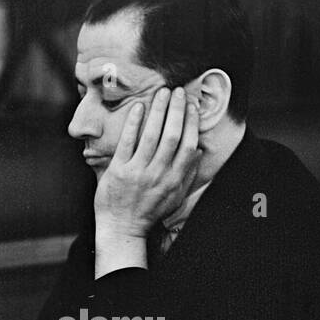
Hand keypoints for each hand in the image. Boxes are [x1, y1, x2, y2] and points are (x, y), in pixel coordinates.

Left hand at [94, 87, 201, 240]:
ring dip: (158, 110)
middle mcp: (159, 175)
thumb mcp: (175, 197)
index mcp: (175, 180)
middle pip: (172, 135)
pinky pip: (128, 142)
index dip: (191, 122)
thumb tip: (200, 151)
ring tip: (162, 92)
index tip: (191, 105)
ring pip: (151, 135)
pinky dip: (134, 123)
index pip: (188, 144)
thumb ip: (188, 174)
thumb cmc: (148, 212)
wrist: (122, 229)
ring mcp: (138, 172)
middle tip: (177, 91)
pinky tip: (139, 107)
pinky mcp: (119, 170)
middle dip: (176, 110)